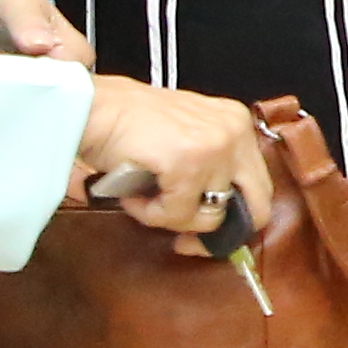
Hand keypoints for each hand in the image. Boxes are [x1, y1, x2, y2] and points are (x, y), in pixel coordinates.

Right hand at [72, 79, 279, 259]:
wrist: (89, 107)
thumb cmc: (124, 122)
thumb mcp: (183, 137)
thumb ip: (209, 169)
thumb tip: (217, 217)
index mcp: (236, 123)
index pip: (259, 187)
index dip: (234, 219)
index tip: (204, 233)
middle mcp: (233, 131)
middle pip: (253, 208)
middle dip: (214, 232)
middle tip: (184, 241)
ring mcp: (214, 147)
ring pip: (209, 216)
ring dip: (170, 217)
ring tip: (142, 197)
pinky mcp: (188, 163)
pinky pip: (177, 214)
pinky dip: (149, 213)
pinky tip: (131, 193)